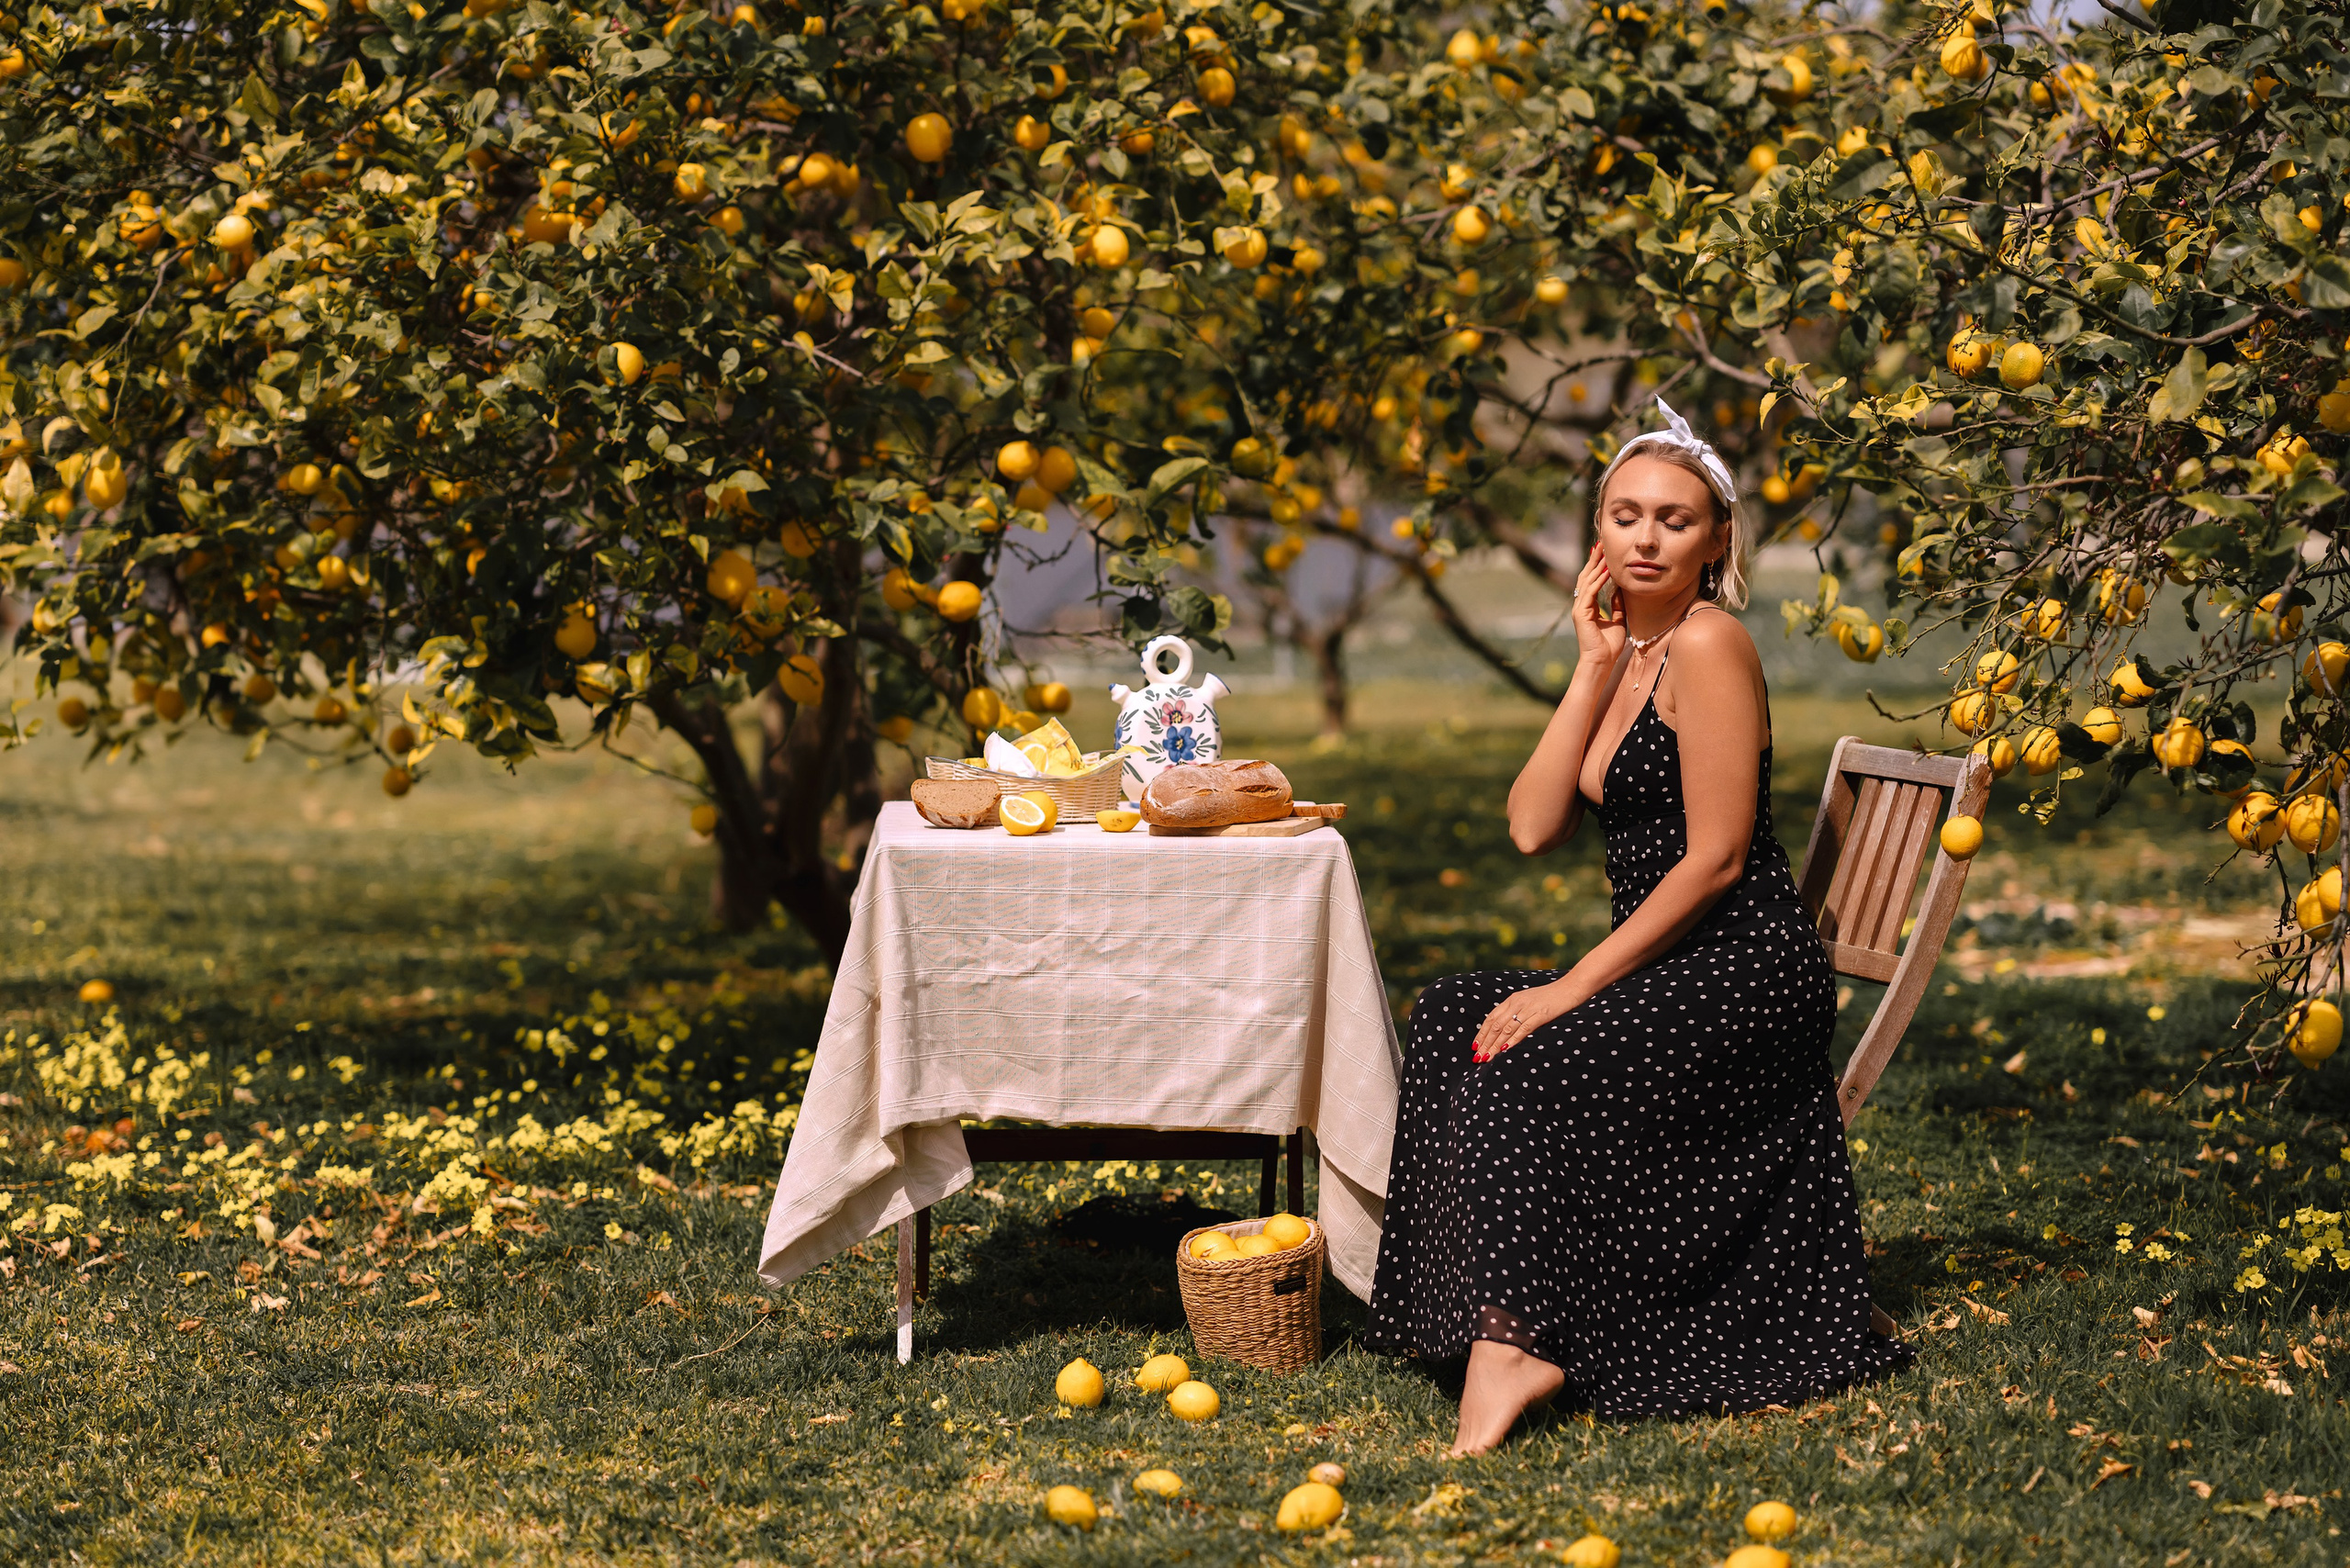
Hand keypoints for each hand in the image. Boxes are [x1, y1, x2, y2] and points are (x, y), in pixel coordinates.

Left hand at [1471, 979, 1580, 1061]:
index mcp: (1512, 999)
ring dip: (1495, 1045)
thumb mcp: (1529, 1001)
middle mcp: (1517, 1003)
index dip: (1481, 1033)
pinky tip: (1506, 1050)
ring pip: (1506, 1029)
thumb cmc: (1551, 996)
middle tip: (1477, 1057)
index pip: (1491, 1018)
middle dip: (1485, 1042)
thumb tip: (1505, 1028)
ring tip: (1487, 1057)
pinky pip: (1523, 1029)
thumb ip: (1517, 1011)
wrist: (1571, 987)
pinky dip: (1513, 1040)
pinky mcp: (1541, 1014)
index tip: (1475, 1046)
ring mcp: (1528, 1008)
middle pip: (1495, 1025)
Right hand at [1572, 549, 1626, 670]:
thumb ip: (1616, 604)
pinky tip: (1607, 570)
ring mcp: (1579, 609)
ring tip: (1603, 551)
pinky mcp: (1581, 614)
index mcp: (1587, 607)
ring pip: (1586, 581)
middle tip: (1601, 543)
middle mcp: (1581, 605)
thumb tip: (1619, 588)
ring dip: (1596, 565)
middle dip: (1594, 559)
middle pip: (1586, 576)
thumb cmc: (1609, 646)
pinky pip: (1590, 592)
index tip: (1604, 551)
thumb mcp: (1617, 620)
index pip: (1591, 581)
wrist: (1602, 663)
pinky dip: (1598, 580)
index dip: (1597, 565)